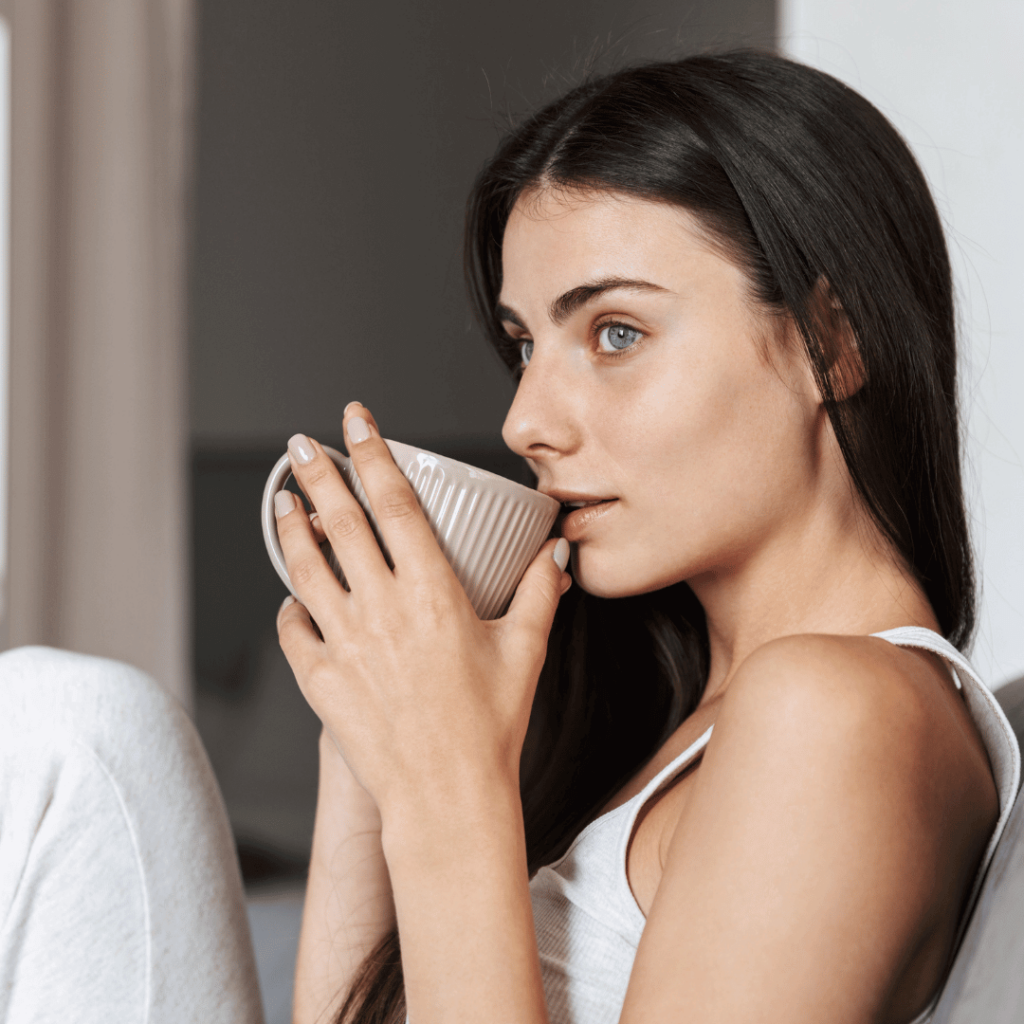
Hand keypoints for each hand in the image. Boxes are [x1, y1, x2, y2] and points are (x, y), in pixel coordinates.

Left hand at [274, 403, 570, 816]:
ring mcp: (346, 644)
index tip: (355, 422)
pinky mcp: (322, 681)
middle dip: (317, 474)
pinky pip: (294, 632)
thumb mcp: (526, 652)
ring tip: (282, 502)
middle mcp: (383, 609)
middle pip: (339, 523)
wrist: (447, 798)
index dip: (372, 454)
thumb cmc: (489, 728)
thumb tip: (558, 553)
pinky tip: (292, 599)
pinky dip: (290, 609)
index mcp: (433, 593)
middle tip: (300, 445)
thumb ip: (542, 594)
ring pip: (306, 569)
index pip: (395, 504)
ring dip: (290, 529)